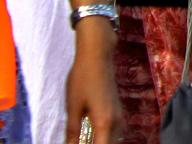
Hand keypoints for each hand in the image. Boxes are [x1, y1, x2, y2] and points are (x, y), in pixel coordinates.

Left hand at [65, 25, 123, 142]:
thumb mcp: (73, 107)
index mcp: (104, 123)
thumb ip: (72, 132)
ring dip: (101, 141)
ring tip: (86, 139)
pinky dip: (105, 136)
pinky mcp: (117, 109)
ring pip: (113, 139)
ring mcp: (119, 114)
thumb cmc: (82, 79)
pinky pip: (114, 130)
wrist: (97, 56)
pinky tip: (92, 134)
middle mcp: (116, 121)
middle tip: (79, 141)